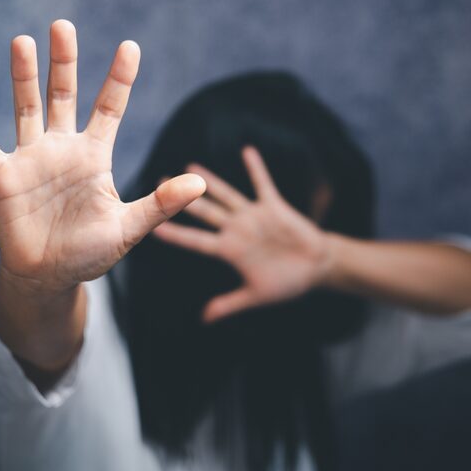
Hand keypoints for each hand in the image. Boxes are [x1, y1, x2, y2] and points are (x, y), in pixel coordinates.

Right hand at [0, 20, 205, 293]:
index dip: (119, 79)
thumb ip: (160, 204)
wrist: (49, 277)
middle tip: (62, 25)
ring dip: (23, 76)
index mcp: (94, 157)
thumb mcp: (128, 228)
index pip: (110, 108)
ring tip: (22, 41)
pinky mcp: (3, 177)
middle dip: (64, 61)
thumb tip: (200, 184)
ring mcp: (31, 159)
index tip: (130, 46)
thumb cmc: (90, 252)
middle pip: (64, 95)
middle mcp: (62, 149)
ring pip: (27, 108)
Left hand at [153, 146, 333, 321]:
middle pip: (204, 212)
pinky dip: (256, 169)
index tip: (153, 229)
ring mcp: (254, 217)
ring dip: (210, 181)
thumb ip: (230, 304)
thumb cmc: (287, 282)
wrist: (316, 267)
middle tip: (159, 183)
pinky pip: (263, 185)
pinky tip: (247, 151)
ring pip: (226, 195)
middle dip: (183, 200)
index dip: (177, 235)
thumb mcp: (257, 295)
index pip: (197, 241)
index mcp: (230, 251)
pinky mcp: (274, 207)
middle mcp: (237, 230)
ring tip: (190, 165)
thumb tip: (204, 319)